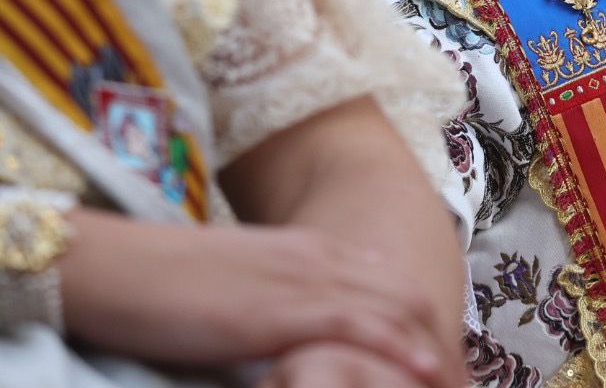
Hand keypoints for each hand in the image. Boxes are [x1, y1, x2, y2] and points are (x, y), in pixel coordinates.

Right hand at [58, 210, 457, 387]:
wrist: (120, 268)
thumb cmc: (174, 286)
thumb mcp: (248, 290)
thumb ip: (287, 307)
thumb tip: (313, 339)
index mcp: (315, 252)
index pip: (391, 285)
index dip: (425, 323)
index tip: (447, 362)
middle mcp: (322, 260)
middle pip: (406, 298)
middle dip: (440, 342)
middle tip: (463, 382)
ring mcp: (306, 281)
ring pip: (394, 311)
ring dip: (430, 350)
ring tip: (454, 386)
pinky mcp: (282, 310)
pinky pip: (356, 329)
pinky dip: (392, 352)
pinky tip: (419, 374)